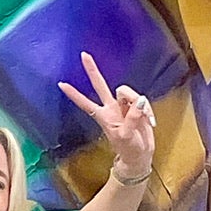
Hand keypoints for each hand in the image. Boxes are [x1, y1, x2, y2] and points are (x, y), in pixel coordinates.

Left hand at [58, 51, 155, 182]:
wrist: (140, 155)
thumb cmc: (129, 149)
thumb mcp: (127, 137)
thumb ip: (132, 118)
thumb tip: (138, 101)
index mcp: (103, 116)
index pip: (85, 103)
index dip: (74, 94)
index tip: (60, 84)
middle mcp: (111, 108)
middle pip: (100, 85)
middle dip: (93, 71)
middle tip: (84, 55)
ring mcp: (124, 106)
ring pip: (127, 92)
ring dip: (138, 102)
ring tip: (145, 118)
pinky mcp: (137, 107)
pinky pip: (142, 100)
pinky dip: (147, 108)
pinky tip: (149, 119)